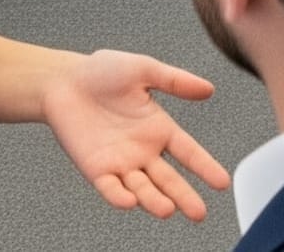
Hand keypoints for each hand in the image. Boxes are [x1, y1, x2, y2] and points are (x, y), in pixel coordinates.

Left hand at [38, 49, 229, 220]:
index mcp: (159, 128)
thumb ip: (175, 80)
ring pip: (142, 188)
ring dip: (154, 201)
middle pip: (169, 179)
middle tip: (199, 213)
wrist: (62, 80)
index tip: (222, 182)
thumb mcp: (143, 69)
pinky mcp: (96, 169)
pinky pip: (110, 188)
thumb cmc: (101, 71)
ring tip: (167, 210)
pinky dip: (119, 196)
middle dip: (184, 196)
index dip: (205, 167)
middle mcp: (143, 151)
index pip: (188, 152)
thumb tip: (209, 89)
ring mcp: (120, 163)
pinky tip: (130, 201)